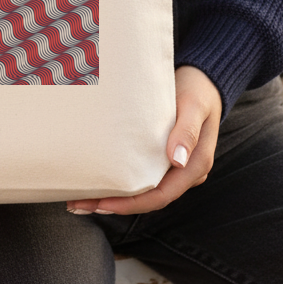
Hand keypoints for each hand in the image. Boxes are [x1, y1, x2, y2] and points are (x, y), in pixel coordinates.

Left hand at [67, 65, 222, 215]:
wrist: (202, 78)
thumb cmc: (198, 90)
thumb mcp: (194, 106)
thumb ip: (187, 131)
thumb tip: (178, 160)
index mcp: (195, 165)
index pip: (161, 196)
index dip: (131, 204)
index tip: (103, 203)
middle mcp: (184, 172)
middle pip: (147, 199)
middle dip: (114, 205)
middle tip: (80, 204)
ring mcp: (174, 167)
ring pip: (143, 192)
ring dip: (113, 197)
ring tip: (81, 199)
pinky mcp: (163, 158)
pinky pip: (141, 177)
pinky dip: (120, 182)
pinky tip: (98, 181)